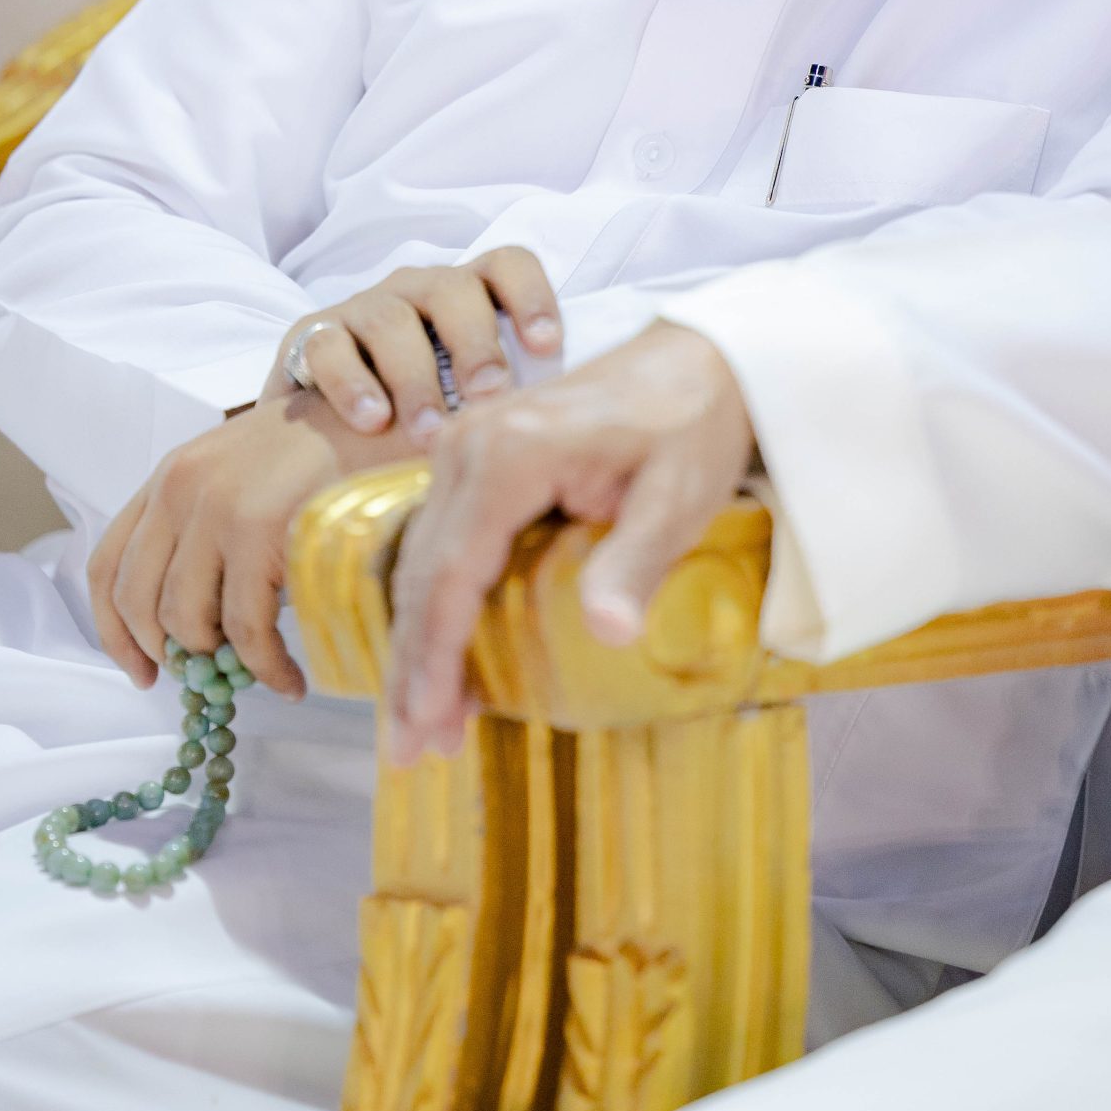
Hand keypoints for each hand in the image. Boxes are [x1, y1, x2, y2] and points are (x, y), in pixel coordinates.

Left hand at [89, 390, 393, 696]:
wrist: (393, 410)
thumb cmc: (333, 449)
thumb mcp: (250, 474)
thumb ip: (212, 530)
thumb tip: (201, 625)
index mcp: (173, 474)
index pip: (108, 564)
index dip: (115, 630)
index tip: (141, 672)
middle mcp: (181, 487)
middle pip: (139, 601)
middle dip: (167, 655)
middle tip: (207, 682)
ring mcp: (218, 508)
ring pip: (188, 621)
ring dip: (222, 666)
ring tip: (262, 675)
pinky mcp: (259, 530)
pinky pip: (246, 629)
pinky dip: (265, 669)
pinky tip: (291, 679)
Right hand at [267, 251, 561, 442]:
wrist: (329, 424)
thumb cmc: (428, 406)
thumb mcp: (473, 394)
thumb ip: (513, 394)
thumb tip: (563, 424)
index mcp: (469, 292)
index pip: (508, 265)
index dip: (533, 297)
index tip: (549, 348)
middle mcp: (418, 288)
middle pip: (453, 290)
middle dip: (476, 344)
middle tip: (490, 396)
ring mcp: (364, 308)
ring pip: (392, 320)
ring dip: (415, 378)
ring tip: (431, 431)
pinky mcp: (312, 337)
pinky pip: (327, 347)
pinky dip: (351, 385)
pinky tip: (373, 422)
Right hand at [387, 321, 754, 765]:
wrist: (701, 359)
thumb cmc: (691, 426)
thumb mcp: (679, 496)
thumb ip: (636, 562)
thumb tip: (607, 634)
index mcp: (509, 454)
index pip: (451, 574)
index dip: (434, 658)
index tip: (426, 727)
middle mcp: (469, 443)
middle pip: (421, 573)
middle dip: (412, 668)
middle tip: (409, 752)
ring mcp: (466, 443)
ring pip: (420, 559)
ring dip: (416, 643)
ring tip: (420, 723)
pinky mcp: (477, 454)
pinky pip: (440, 539)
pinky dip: (434, 604)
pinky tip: (443, 658)